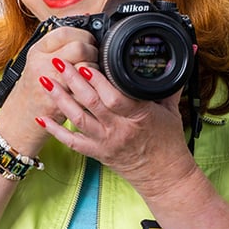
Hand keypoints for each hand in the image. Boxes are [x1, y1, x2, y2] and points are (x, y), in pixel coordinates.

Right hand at [0, 27, 97, 154]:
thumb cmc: (34, 87)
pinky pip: (86, 92)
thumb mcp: (39, 60)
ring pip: (85, 68)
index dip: (83, 34)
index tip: (89, 40)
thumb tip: (86, 31)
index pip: (65, 32)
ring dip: (95, 71)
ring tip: (93, 74)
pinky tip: (91, 90)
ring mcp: (50, 83)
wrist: (20, 118)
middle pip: (79, 48)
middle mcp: (42, 64)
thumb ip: (58, 46)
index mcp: (37, 50)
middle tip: (94, 57)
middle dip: (92, 52)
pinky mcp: (59, 103)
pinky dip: (94, 90)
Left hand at [35, 57, 195, 193]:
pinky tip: (41, 117)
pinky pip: (72, 142)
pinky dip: (55, 130)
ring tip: (46, 80)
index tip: (86, 64)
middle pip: (92, 104)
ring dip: (60, 99)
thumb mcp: (171, 108)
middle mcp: (120, 130)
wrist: (164, 176)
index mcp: (139, 116)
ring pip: (78, 119)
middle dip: (73, 81)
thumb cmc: (168, 141)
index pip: (116, 98)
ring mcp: (106, 142)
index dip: (98, 82)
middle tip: (59, 63)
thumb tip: (188, 52)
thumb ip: (172, 80)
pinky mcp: (97, 153)